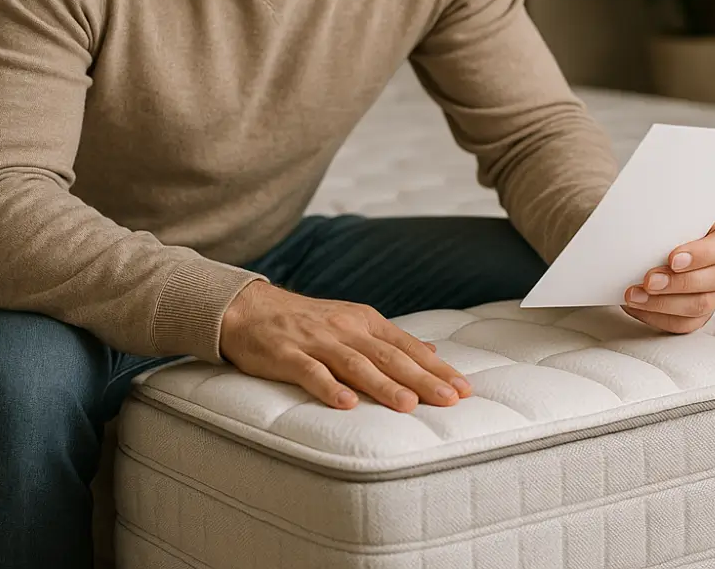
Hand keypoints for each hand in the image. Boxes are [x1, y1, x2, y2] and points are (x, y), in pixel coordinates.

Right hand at [218, 281, 471, 411]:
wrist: (250, 309)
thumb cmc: (306, 323)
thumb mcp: (352, 324)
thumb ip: (389, 341)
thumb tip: (430, 351)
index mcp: (365, 322)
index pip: (407, 348)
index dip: (436, 368)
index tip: (464, 389)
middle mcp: (346, 329)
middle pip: (390, 357)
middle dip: (422, 379)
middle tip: (451, 400)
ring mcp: (317, 341)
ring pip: (356, 364)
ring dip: (383, 385)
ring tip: (408, 405)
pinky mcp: (287, 355)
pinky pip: (310, 372)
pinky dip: (329, 388)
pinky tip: (346, 404)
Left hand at [622, 221, 714, 332]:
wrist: (655, 245)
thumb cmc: (666, 228)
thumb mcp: (669, 216)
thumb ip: (663, 215)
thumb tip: (637, 208)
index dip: (700, 254)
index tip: (672, 257)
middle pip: (712, 281)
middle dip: (677, 283)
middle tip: (649, 280)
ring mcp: (712, 295)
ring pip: (697, 306)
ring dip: (662, 303)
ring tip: (635, 295)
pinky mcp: (696, 315)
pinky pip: (681, 324)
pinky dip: (656, 317)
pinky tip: (636, 306)